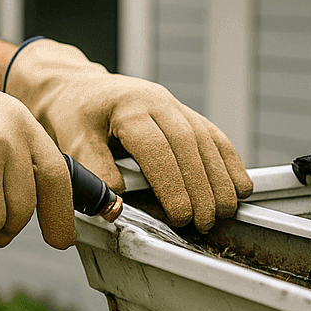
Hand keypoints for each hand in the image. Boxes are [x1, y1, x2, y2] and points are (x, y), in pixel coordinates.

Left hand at [4, 39, 249, 230]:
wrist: (76, 87)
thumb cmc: (72, 115)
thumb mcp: (71, 141)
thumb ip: (94, 171)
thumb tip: (117, 204)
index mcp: (127, 107)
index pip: (156, 148)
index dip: (172, 184)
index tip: (180, 216)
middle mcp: (156, 101)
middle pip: (187, 145)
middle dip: (200, 187)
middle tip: (205, 222)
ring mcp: (174, 105)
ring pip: (206, 140)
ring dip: (220, 178)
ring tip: (225, 211)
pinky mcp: (184, 112)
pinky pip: (213, 135)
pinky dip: (229, 161)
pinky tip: (240, 185)